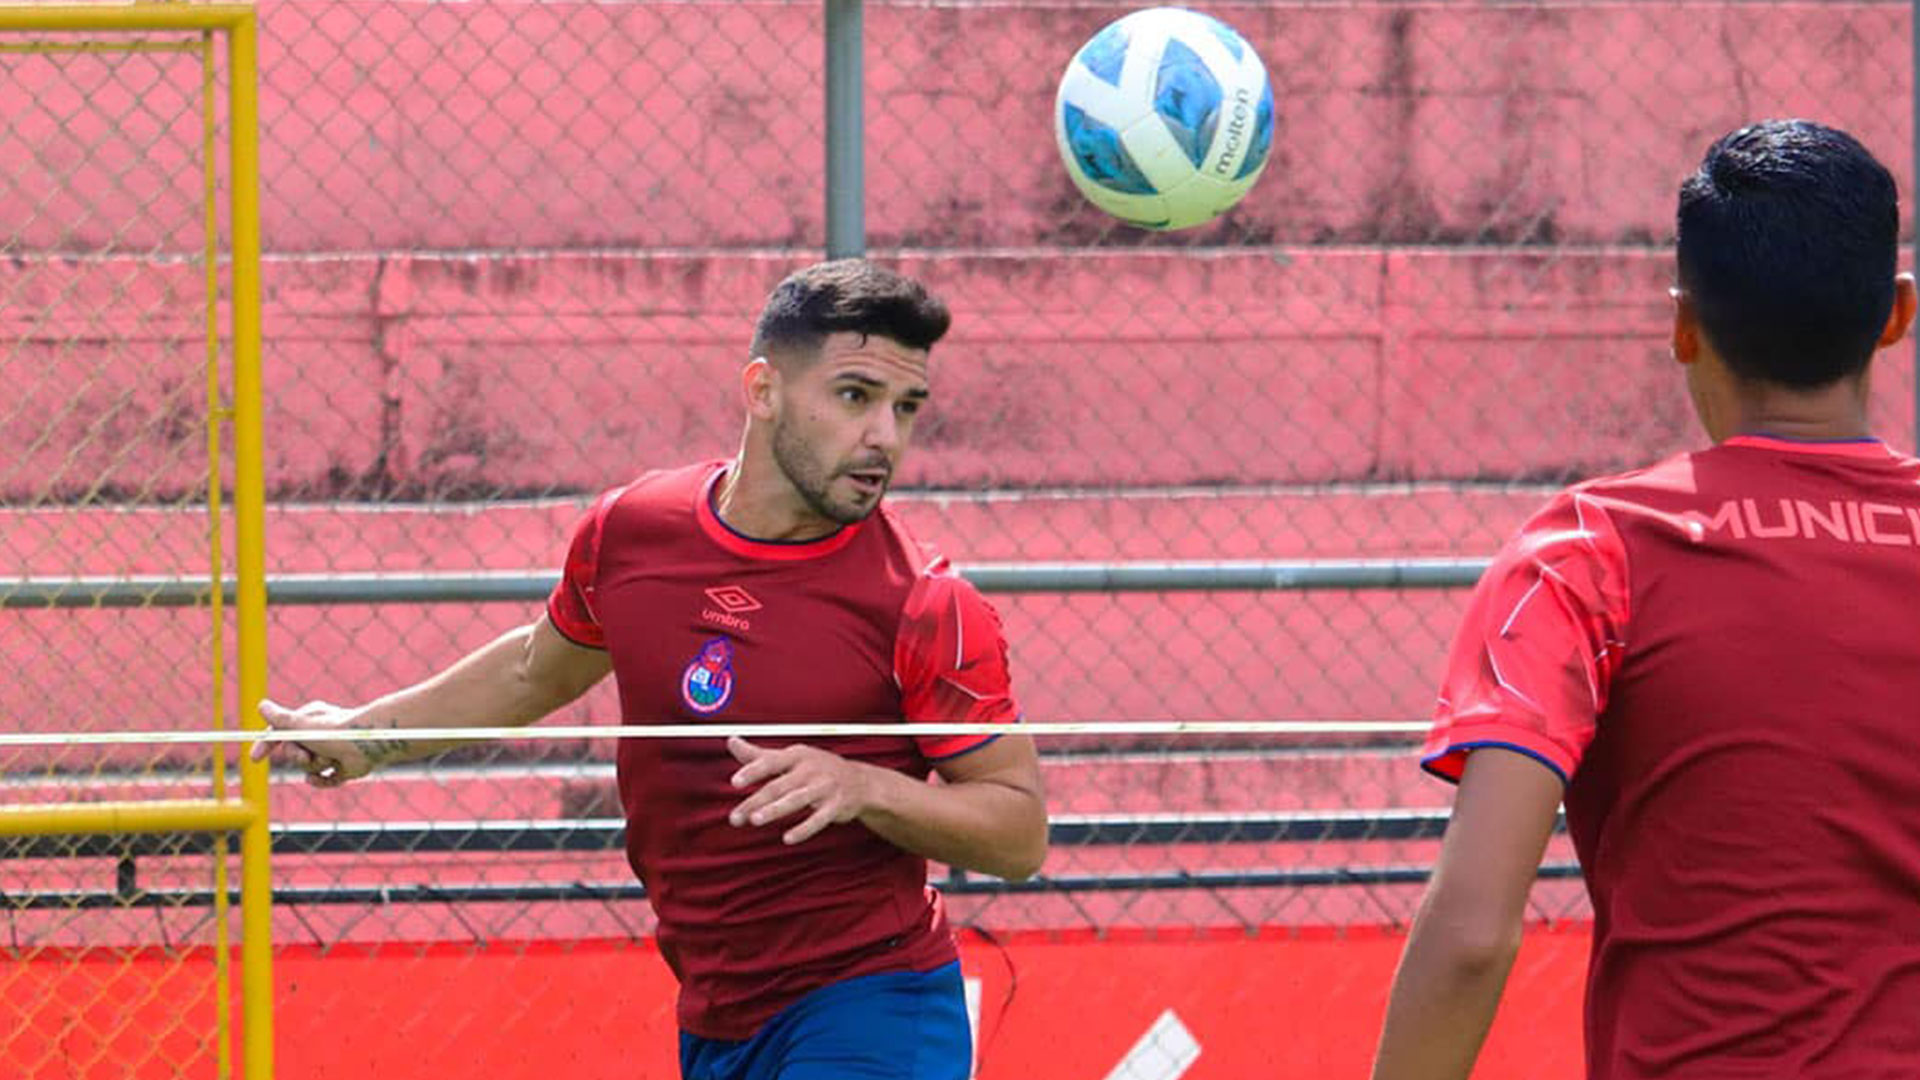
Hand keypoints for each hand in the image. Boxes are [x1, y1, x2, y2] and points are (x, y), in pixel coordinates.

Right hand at [250, 698, 397, 787]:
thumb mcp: (299, 724)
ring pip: (308, 767)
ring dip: (315, 765)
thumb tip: (261, 706)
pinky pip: (325, 780)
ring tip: (330, 758)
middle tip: (306, 754)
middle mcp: (320, 734)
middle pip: (293, 753)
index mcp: (309, 719)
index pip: (282, 733)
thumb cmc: (332, 731)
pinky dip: (323, 780)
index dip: (267, 745)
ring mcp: (332, 751)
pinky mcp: (344, 767)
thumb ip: (279, 718)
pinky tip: (324, 776)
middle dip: (296, 757)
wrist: (367, 744)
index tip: (255, 759)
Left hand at [726, 736, 874, 844]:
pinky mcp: (836, 806)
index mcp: (797, 755)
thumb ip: (759, 754)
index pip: (771, 762)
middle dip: (757, 801)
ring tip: (756, 820)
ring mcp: (825, 787)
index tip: (734, 782)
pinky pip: (819, 819)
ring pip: (797, 800)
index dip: (753, 771)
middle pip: (780, 785)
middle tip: (737, 817)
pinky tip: (788, 838)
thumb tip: (731, 741)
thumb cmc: (816, 768)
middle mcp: (811, 769)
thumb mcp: (790, 757)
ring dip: (776, 810)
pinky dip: (804, 829)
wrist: (859, 781)